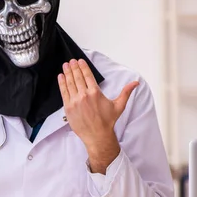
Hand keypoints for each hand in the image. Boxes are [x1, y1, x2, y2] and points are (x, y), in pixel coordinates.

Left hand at [58, 59, 138, 173]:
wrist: (97, 135)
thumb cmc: (107, 121)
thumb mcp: (119, 105)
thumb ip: (126, 92)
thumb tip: (136, 82)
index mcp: (95, 93)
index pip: (87, 75)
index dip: (83, 67)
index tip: (79, 61)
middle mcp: (84, 95)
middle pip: (77, 77)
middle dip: (73, 67)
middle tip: (71, 61)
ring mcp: (75, 101)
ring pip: (69, 83)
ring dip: (67, 73)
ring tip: (65, 66)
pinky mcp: (68, 107)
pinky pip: (64, 92)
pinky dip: (61, 84)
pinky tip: (60, 77)